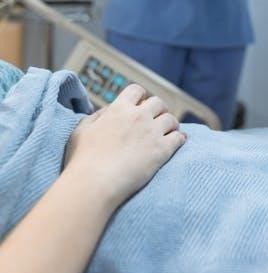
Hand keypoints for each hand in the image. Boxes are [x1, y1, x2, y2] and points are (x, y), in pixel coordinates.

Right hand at [64, 85, 185, 209]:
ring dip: (170, 124)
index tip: (140, 105)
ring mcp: (152, 132)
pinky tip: (178, 141)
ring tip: (169, 131)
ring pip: (171, 119)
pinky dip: (180, 138)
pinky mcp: (162, 150)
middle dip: (158, 109)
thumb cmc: (82, 159)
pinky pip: (179, 137)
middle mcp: (138, 116)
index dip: (140, 96)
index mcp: (119, 109)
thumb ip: (97, 116)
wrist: (95, 183)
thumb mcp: (82, 130)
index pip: (136, 90)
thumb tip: (109, 110)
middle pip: (158, 102)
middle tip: (156, 120)